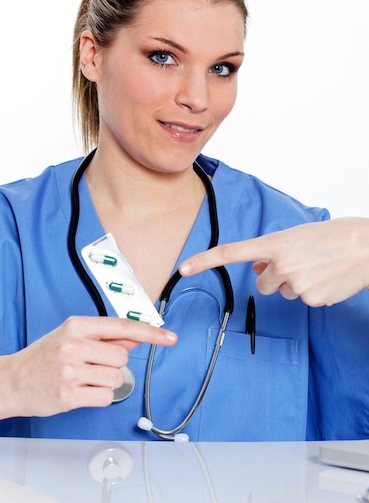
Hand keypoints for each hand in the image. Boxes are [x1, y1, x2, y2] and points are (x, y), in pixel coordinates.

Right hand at [0, 316, 176, 418]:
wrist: (11, 381)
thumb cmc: (43, 357)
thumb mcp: (71, 336)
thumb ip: (105, 336)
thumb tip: (137, 335)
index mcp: (77, 325)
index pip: (122, 326)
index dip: (150, 333)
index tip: (169, 337)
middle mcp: (74, 345)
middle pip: (122, 356)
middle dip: (112, 365)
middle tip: (91, 367)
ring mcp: (71, 370)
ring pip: (116, 378)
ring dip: (105, 383)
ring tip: (82, 379)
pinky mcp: (69, 394)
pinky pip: (105, 397)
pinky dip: (98, 397)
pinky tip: (79, 392)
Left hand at [179, 217, 368, 306]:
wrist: (365, 248)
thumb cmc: (333, 237)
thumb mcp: (296, 236)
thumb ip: (272, 251)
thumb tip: (258, 266)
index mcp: (274, 243)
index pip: (231, 253)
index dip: (205, 261)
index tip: (184, 268)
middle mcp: (281, 264)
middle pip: (261, 282)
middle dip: (273, 277)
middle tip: (298, 264)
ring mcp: (295, 283)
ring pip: (282, 291)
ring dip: (293, 283)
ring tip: (316, 268)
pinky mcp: (310, 299)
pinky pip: (301, 299)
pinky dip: (310, 291)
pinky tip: (325, 278)